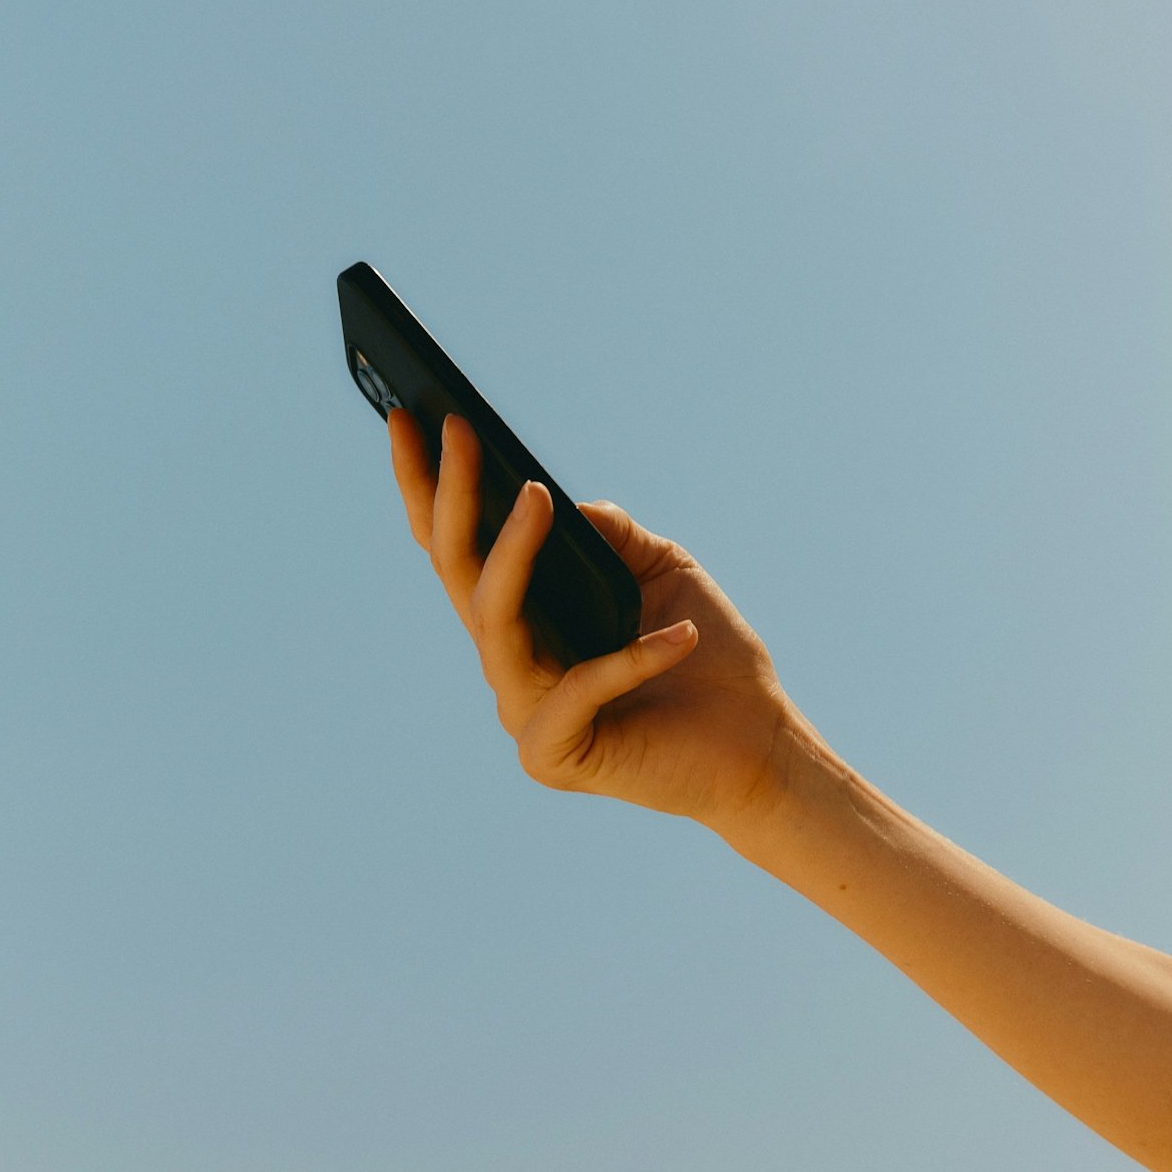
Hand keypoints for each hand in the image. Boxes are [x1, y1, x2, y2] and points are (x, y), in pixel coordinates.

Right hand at [387, 408, 791, 840]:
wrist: (761, 750)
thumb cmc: (713, 662)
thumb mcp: (665, 571)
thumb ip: (611, 535)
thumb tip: (559, 502)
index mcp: (526, 621)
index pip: (459, 548)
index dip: (427, 485)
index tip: (409, 414)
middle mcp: (511, 664)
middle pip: (456, 572)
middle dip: (448, 495)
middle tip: (454, 429)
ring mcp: (526, 714)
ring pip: (494, 620)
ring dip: (512, 552)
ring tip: (536, 496)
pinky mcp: (554, 757)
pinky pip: (578, 691)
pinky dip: (630, 660)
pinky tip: (682, 635)